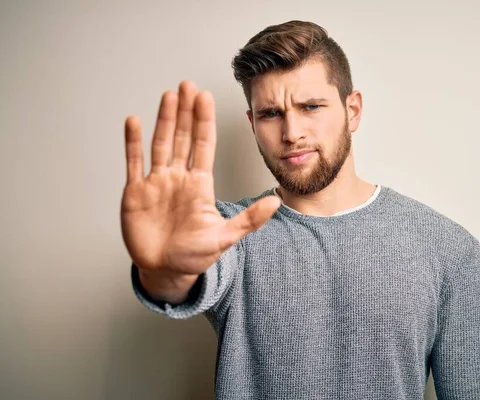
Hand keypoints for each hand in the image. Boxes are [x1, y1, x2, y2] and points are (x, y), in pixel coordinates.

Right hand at [120, 81, 279, 279]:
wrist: (165, 271)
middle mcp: (178, 178)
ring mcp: (156, 183)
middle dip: (185, 111)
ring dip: (163, 120)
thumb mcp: (224, 238)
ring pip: (160, 144)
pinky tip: (135, 122)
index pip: (203, 145)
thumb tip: (276, 203)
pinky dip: (132, 143)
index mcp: (199, 185)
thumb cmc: (194, 256)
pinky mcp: (135, 192)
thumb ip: (249, 220)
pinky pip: (134, 162)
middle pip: (182, 137)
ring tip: (168, 96)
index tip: (206, 98)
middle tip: (188, 85)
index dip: (204, 121)